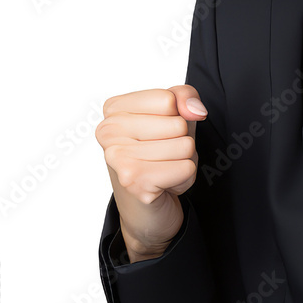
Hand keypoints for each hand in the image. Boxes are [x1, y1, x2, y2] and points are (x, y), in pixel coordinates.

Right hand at [96, 85, 207, 259]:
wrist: (146, 207)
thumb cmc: (159, 153)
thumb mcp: (175, 115)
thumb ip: (184, 96)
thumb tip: (194, 110)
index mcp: (114, 109)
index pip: (168, 98)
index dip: (178, 115)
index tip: (161, 131)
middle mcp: (108, 131)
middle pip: (179, 124)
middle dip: (182, 140)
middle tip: (163, 155)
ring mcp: (118, 158)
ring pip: (185, 146)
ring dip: (184, 160)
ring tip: (163, 168)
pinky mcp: (134, 182)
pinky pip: (186, 168)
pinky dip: (184, 177)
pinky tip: (165, 183)